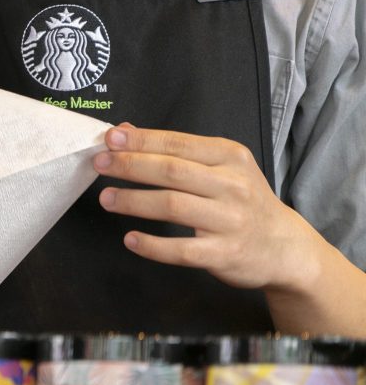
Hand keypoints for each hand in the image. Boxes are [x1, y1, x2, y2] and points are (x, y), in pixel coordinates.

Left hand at [92, 124, 324, 293]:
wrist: (284, 247)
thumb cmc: (243, 201)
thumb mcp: (222, 166)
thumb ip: (176, 149)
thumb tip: (125, 131)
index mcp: (230, 157)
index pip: (178, 144)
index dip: (141, 141)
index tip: (109, 138)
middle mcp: (232, 186)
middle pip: (172, 172)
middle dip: (130, 166)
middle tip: (99, 164)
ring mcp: (230, 221)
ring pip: (173, 206)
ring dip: (134, 201)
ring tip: (107, 199)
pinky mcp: (224, 253)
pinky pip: (181, 250)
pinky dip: (153, 245)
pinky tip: (131, 239)